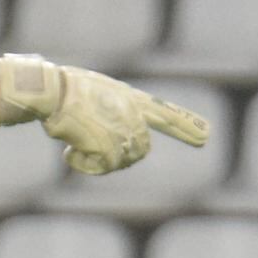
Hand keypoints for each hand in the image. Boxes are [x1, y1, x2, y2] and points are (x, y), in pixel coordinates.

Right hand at [0, 56, 212, 177]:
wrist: (52, 90)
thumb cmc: (63, 89)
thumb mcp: (94, 92)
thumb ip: (110, 111)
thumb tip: (109, 134)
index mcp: (130, 99)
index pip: (165, 114)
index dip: (185, 126)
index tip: (205, 136)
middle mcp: (133, 115)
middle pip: (141, 150)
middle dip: (120, 155)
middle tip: (92, 149)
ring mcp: (124, 130)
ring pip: (123, 161)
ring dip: (99, 159)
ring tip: (77, 144)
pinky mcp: (112, 145)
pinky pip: (103, 168)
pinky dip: (84, 165)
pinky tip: (69, 151)